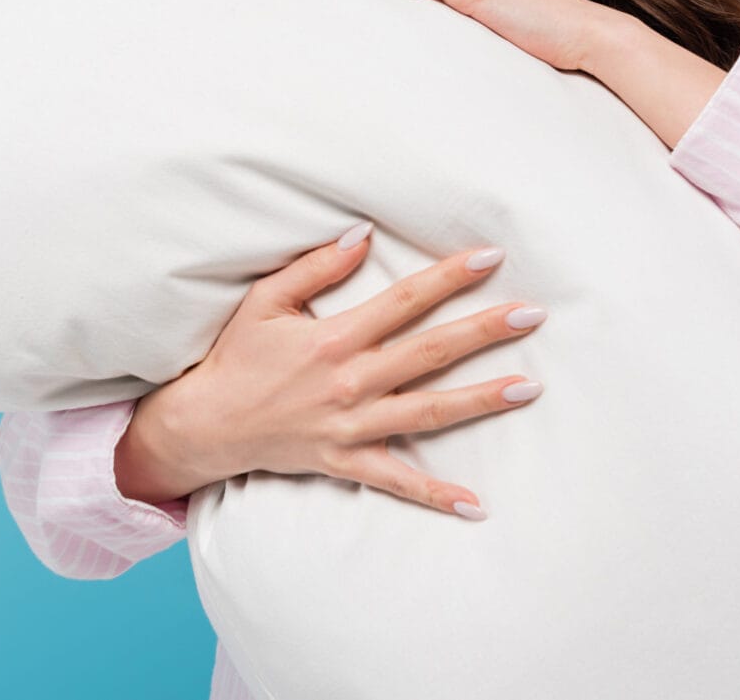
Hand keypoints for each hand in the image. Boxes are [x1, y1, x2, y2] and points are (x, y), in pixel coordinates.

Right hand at [130, 223, 545, 518]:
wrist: (207, 424)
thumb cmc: (237, 357)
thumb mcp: (266, 300)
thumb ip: (315, 266)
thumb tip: (363, 234)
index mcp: (334, 338)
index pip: (404, 301)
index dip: (448, 277)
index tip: (490, 258)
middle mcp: (350, 381)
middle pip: (430, 352)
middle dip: (485, 331)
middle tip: (533, 314)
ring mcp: (352, 426)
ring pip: (429, 412)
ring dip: (482, 400)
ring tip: (530, 386)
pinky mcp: (347, 460)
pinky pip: (398, 481)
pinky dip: (436, 494)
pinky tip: (476, 503)